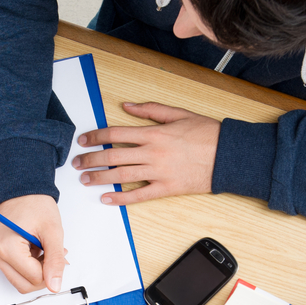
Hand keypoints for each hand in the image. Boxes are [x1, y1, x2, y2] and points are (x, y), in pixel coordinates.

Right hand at [0, 194, 65, 293]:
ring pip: (19, 281)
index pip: (34, 278)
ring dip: (36, 271)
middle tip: (53, 255)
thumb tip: (55, 285)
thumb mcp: (52, 232)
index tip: (59, 255)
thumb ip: (55, 261)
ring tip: (44, 250)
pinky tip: (36, 250)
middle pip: (24, 285)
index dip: (51, 270)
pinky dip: (28, 266)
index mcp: (7, 248)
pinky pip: (14, 271)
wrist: (21, 189)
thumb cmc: (35, 204)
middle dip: (43, 275)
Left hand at [71, 102, 218, 204]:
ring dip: (99, 178)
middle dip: (90, 159)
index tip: (83, 141)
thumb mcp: (178, 114)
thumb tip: (126, 105)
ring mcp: (158, 172)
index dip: (96, 137)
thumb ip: (150, 110)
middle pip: (113, 156)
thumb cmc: (206, 133)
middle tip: (76, 162)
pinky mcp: (166, 188)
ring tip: (85, 179)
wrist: (229, 155)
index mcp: (154, 133)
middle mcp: (152, 153)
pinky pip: (139, 196)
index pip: (115, 134)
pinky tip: (107, 199)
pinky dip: (121, 198)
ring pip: (121, 176)